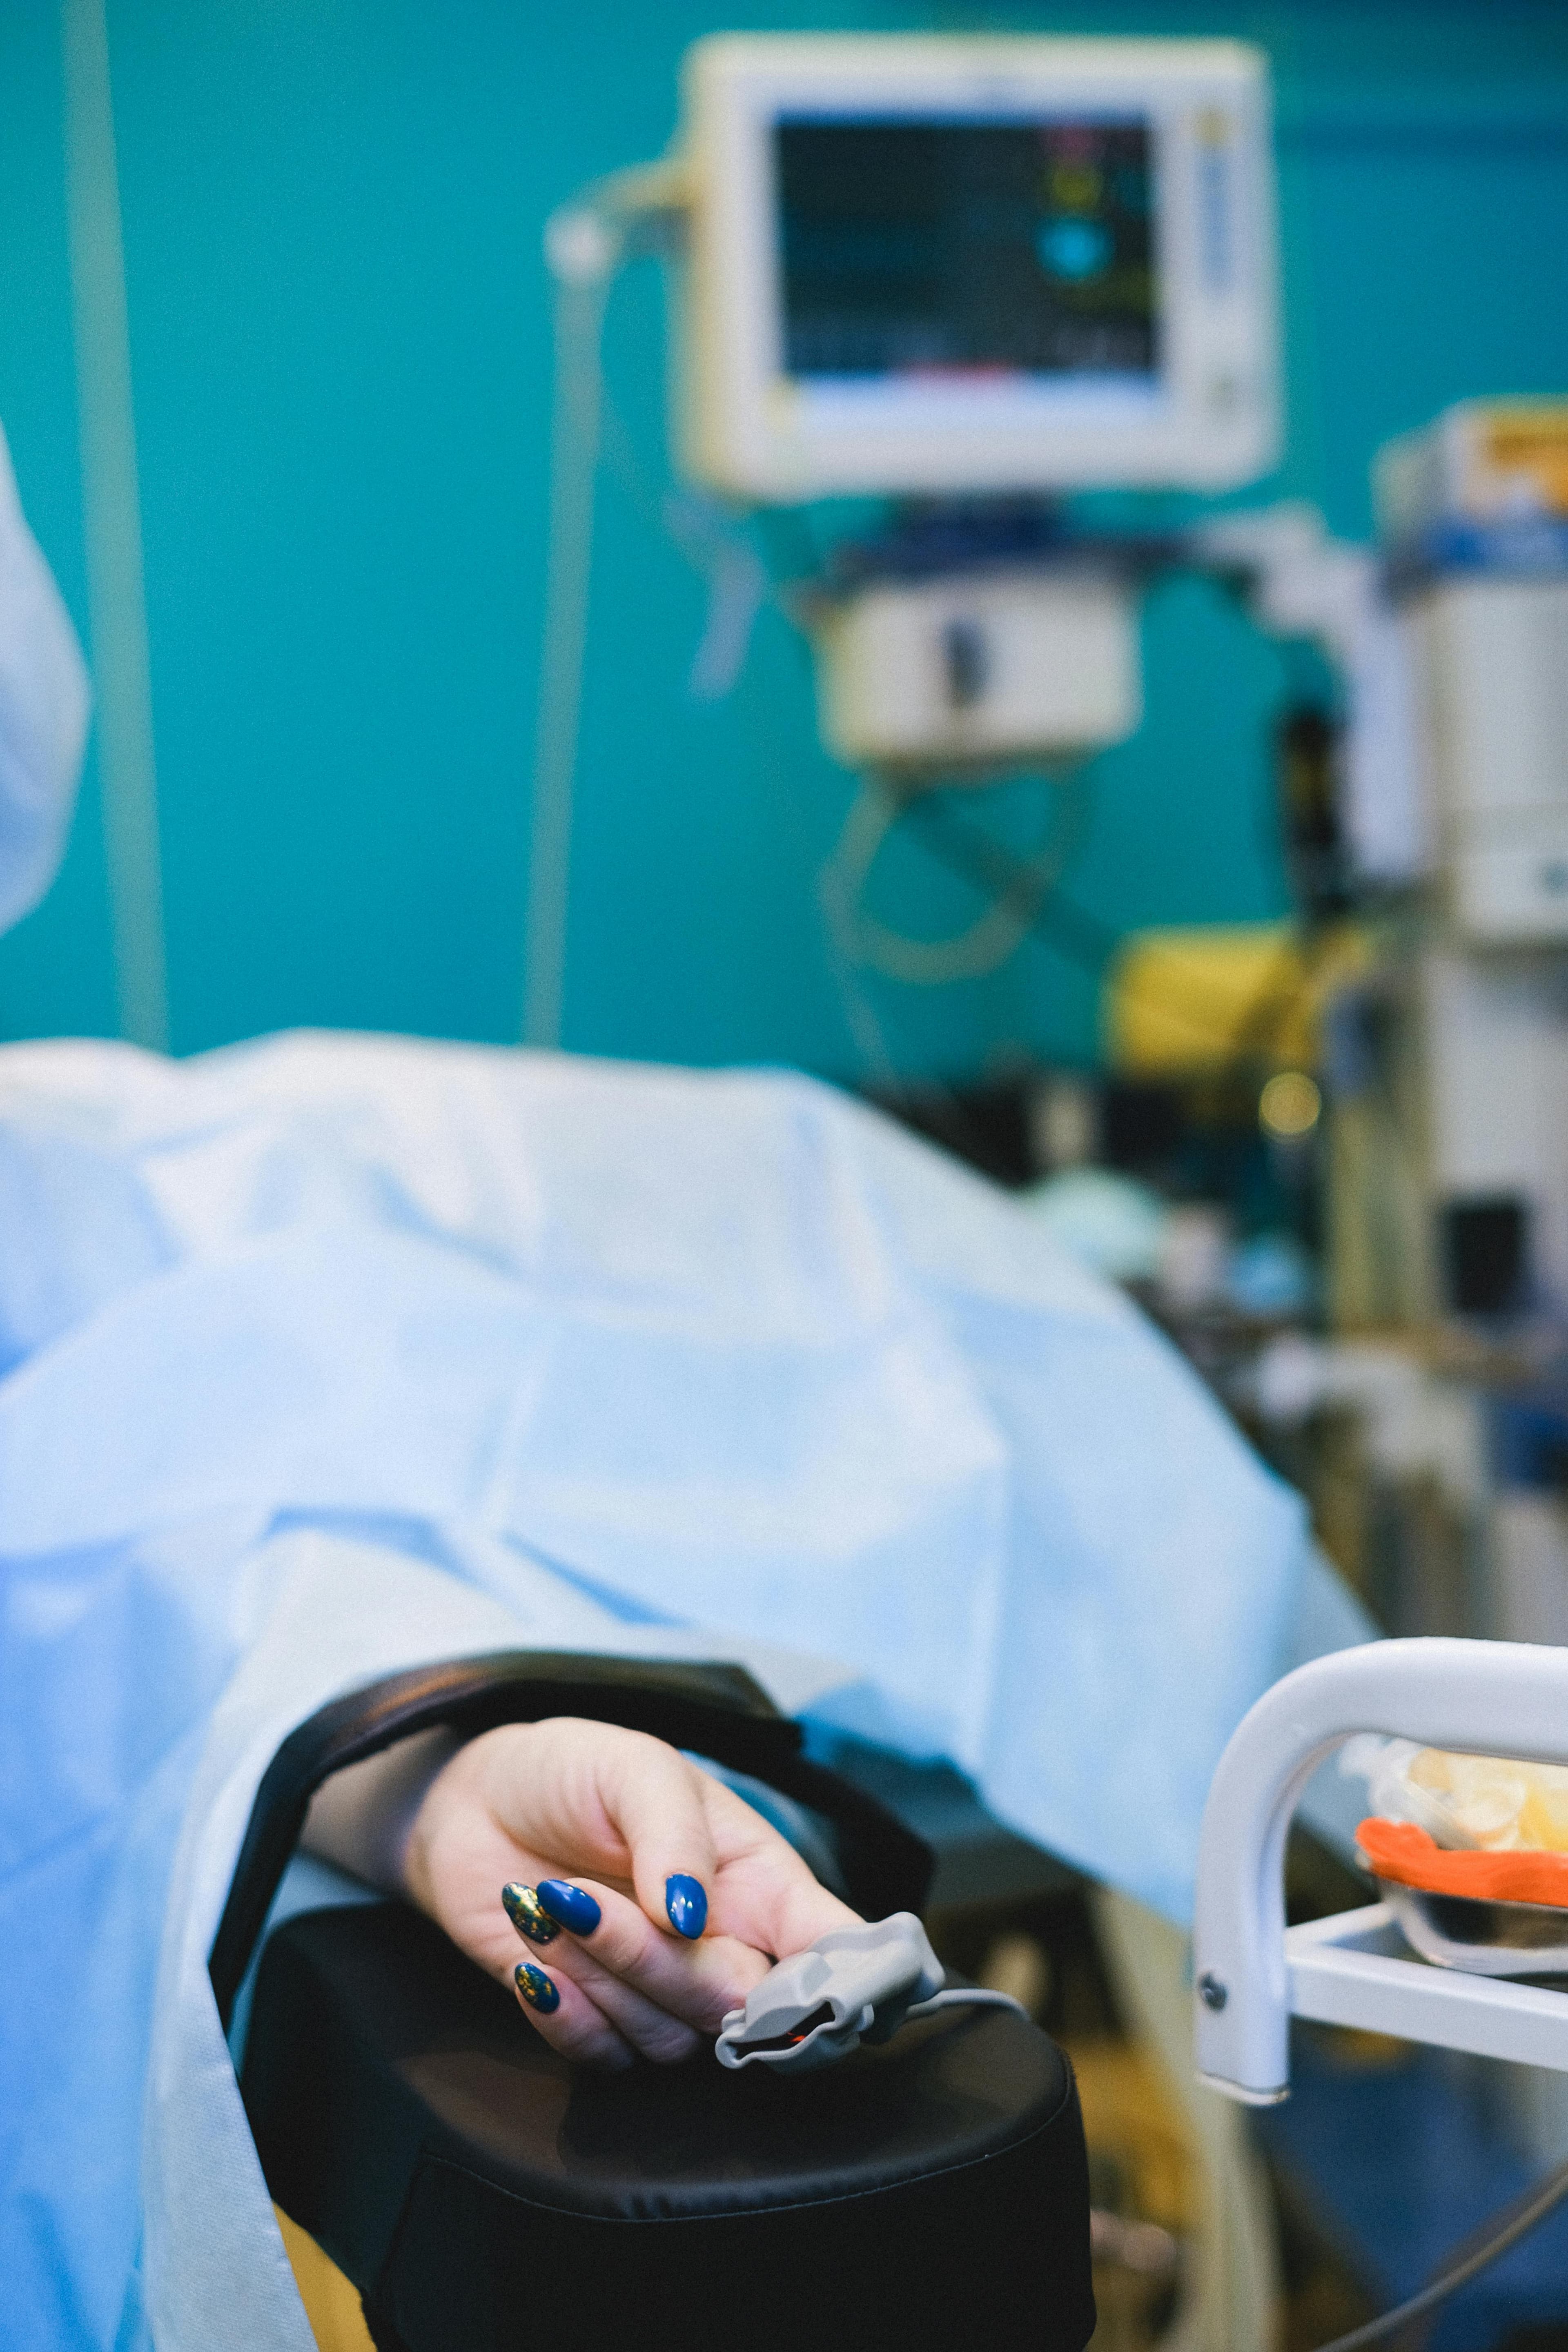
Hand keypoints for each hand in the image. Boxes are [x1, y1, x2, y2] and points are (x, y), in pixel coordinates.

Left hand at [304, 1716, 858, 2067]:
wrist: (477, 1804)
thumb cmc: (573, 1772)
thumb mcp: (633, 1769)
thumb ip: (673, 1835)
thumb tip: (691, 1918)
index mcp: (758, 1879)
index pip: (832, 1947)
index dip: (848, 1985)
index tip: (822, 1997)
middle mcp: (725, 1945)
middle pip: (740, 2007)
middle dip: (658, 1963)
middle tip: (583, 1898)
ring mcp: (663, 1992)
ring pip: (671, 2040)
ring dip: (597, 1975)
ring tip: (548, 1901)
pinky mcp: (600, 2022)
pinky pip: (607, 2060)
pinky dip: (566, 2018)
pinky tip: (533, 1961)